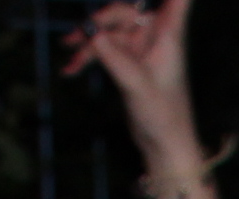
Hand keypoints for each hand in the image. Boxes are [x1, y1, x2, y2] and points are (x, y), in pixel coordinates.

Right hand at [68, 0, 199, 157]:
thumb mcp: (138, 87)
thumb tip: (92, 34)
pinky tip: (71, 67)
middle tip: (79, 36)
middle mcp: (156, 35)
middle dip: (102, 19)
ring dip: (89, 39)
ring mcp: (141, 47)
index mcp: (169, 34)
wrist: (164, 146)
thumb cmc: (164, 118)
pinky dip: (88, 55)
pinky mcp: (129, 60)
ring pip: (110, 29)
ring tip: (69, 53)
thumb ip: (116, 59)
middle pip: (126, 9)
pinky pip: (105, 47)